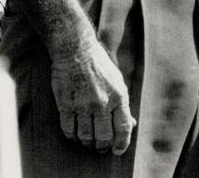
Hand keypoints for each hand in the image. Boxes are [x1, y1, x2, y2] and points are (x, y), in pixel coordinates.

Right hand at [50, 38, 135, 154]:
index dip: (121, 144)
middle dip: (103, 147)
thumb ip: (122, 104)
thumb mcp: (117, 80)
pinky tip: (75, 134)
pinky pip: (69, 130)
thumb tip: (131, 124)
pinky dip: (72, 136)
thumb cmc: (98, 64)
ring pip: (86, 137)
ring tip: (88, 142)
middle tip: (100, 147)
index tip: (117, 149)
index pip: (123, 128)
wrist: (75, 48)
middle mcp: (102, 102)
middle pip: (104, 137)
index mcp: (118, 95)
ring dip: (87, 143)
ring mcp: (83, 104)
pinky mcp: (66, 104)